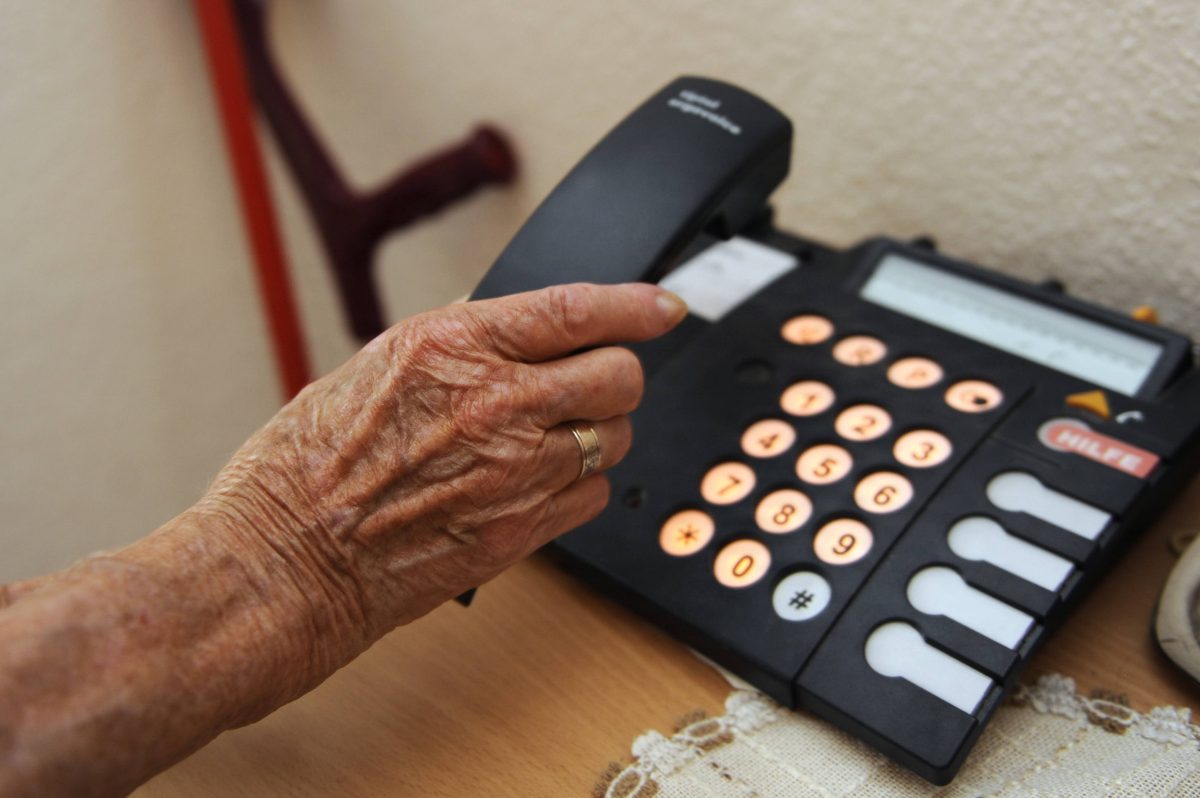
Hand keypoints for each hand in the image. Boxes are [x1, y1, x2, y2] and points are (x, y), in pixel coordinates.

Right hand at [199, 282, 687, 651]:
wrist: (284, 560)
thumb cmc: (305, 468)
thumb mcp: (376, 369)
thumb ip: (459, 348)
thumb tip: (519, 334)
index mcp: (452, 346)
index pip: (576, 309)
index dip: (634, 305)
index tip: (660, 307)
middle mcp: (495, 402)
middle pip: (619, 375)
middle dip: (616, 376)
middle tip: (594, 384)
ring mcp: (515, 469)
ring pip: (616, 437)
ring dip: (598, 434)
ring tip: (548, 442)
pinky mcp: (521, 529)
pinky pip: (594, 495)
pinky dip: (581, 486)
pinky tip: (538, 485)